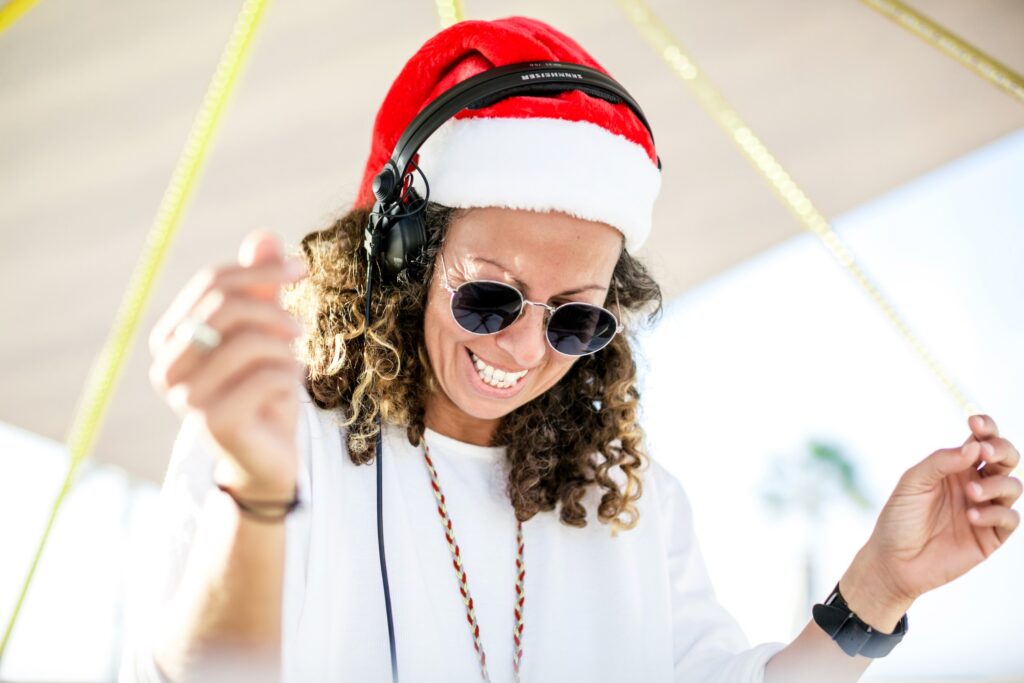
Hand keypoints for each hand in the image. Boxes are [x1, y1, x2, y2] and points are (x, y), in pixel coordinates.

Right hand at [148, 230, 308, 499]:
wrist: (266, 457)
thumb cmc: (262, 390)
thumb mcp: (265, 333)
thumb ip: (260, 287)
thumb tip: (263, 235)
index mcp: (171, 338)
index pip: (212, 283)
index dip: (260, 269)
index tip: (302, 267)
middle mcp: (167, 366)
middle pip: (225, 306)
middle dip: (274, 307)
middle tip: (301, 325)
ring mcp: (186, 397)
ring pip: (250, 341)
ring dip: (284, 350)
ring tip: (291, 365)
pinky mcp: (215, 422)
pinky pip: (269, 377)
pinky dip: (291, 377)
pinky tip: (290, 390)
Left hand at [845, 415, 1020, 621]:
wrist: (894, 560)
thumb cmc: (899, 518)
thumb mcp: (913, 482)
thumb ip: (941, 461)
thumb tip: (974, 446)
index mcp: (956, 468)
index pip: (981, 441)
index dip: (987, 428)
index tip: (975, 423)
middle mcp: (975, 485)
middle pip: (1006, 459)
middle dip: (1001, 450)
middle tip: (983, 454)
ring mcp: (985, 510)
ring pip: (1013, 486)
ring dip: (995, 485)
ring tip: (970, 493)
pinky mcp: (991, 536)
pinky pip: (1010, 518)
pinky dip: (995, 513)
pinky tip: (971, 516)